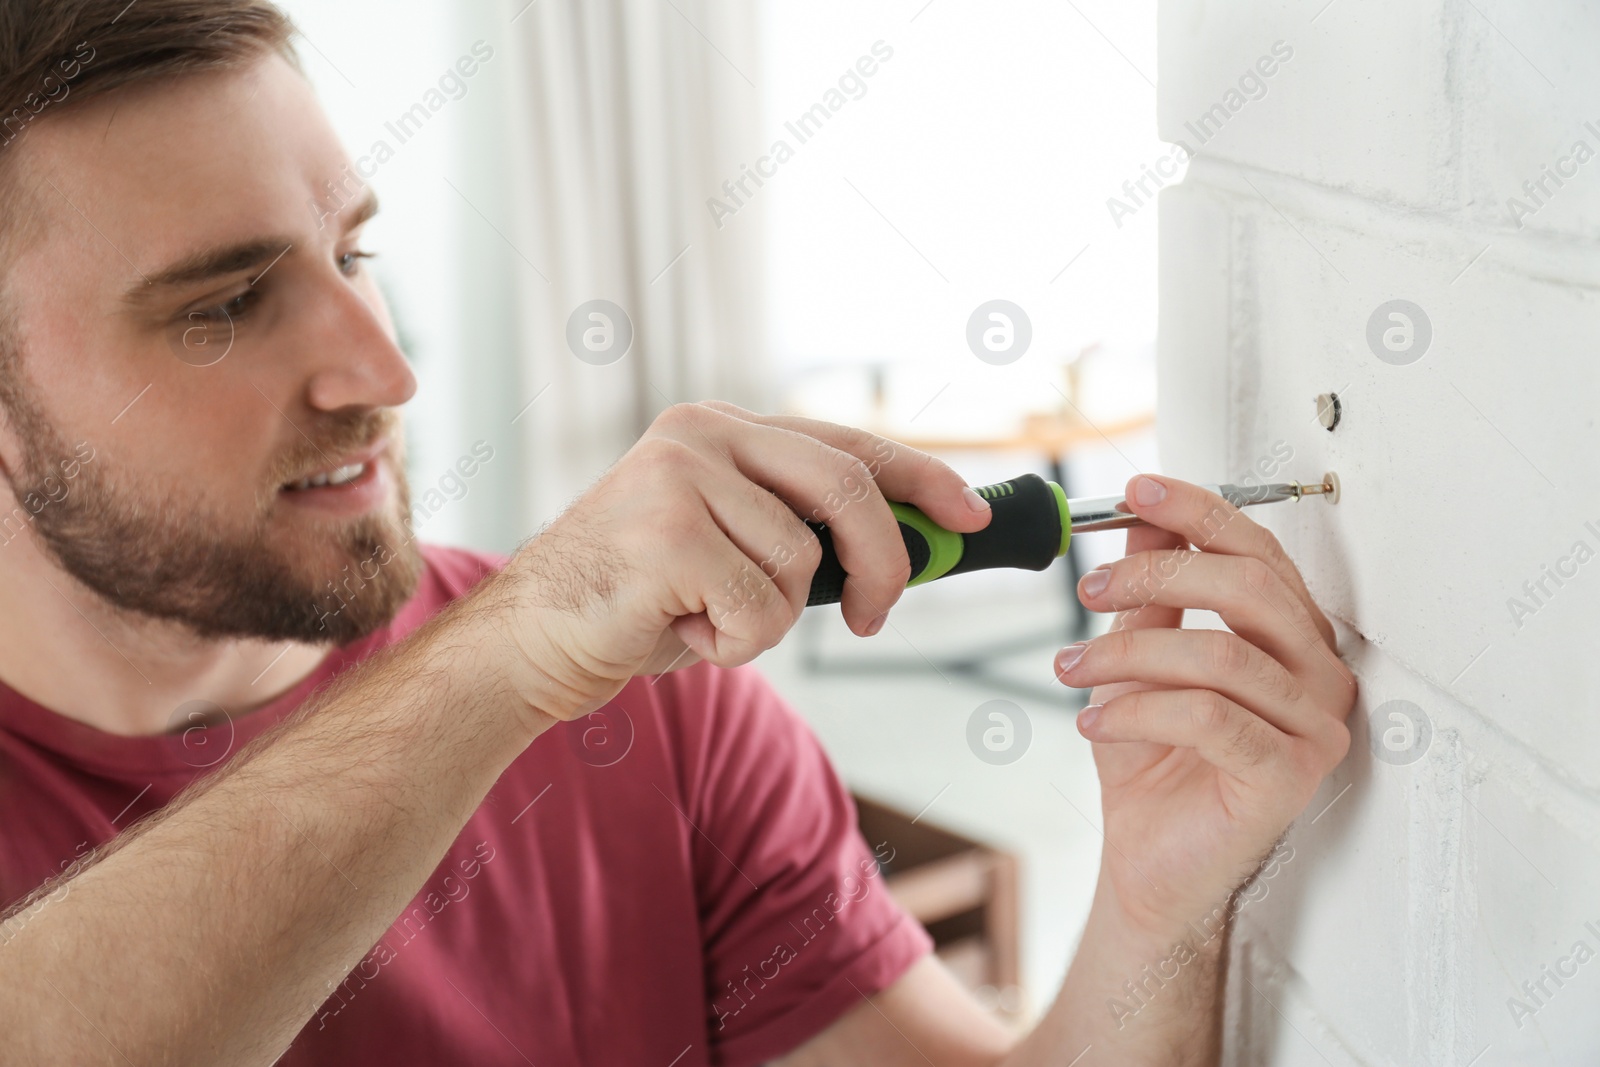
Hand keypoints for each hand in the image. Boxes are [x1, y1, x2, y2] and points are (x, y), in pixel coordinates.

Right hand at [498, 402, 991, 724]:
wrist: (526, 641)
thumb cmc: (635, 603)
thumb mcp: (727, 551)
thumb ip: (799, 534)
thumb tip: (911, 554)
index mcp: (721, 429)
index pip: (847, 443)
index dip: (922, 478)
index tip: (970, 514)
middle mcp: (702, 435)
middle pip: (847, 489)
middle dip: (884, 563)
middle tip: (874, 618)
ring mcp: (680, 477)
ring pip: (801, 566)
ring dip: (767, 623)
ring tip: (703, 621)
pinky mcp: (667, 533)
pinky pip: (759, 609)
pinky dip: (733, 646)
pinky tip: (681, 634)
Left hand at [1054, 474, 1354, 936]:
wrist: (1148, 861)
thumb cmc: (1153, 764)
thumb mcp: (1137, 661)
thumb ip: (1150, 595)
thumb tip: (1140, 520)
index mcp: (1292, 634)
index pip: (1257, 551)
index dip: (1197, 513)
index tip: (1135, 492)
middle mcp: (1318, 672)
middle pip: (1248, 588)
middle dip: (1156, 575)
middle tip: (1089, 587)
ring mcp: (1313, 725)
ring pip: (1220, 654)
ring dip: (1127, 654)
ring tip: (1071, 669)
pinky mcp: (1290, 775)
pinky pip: (1210, 717)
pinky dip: (1138, 711)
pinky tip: (1094, 722)